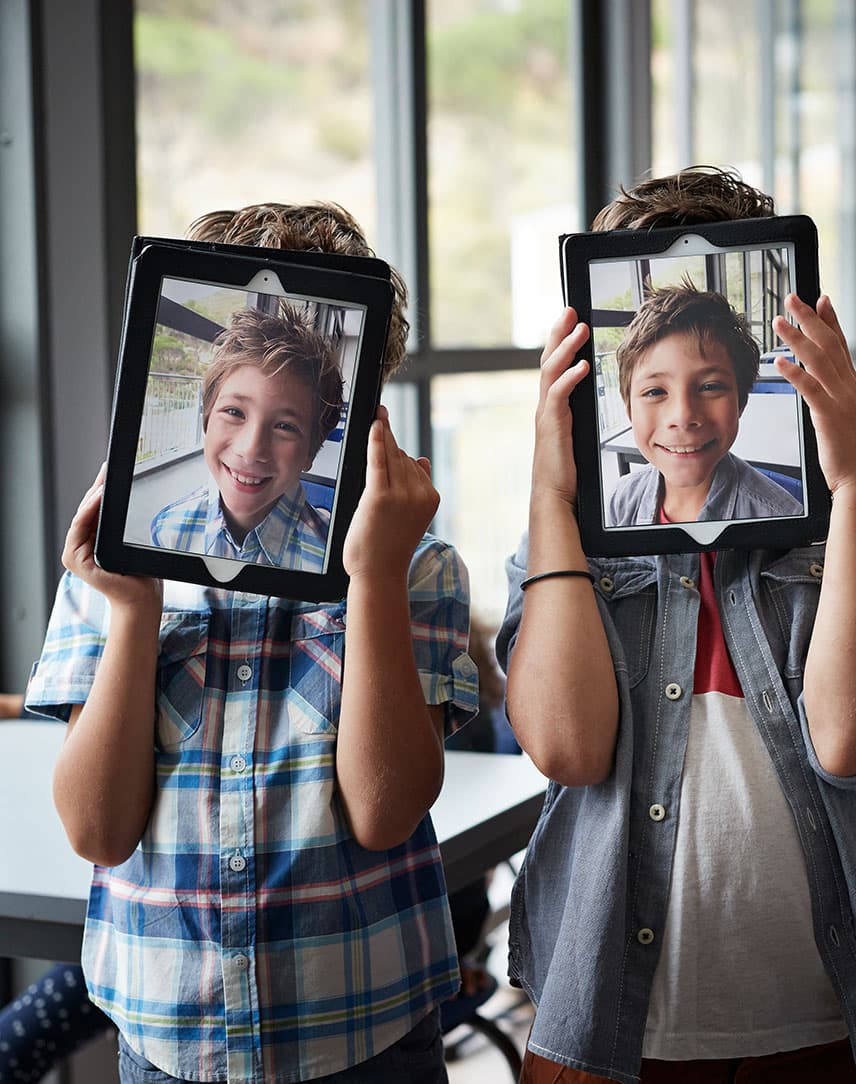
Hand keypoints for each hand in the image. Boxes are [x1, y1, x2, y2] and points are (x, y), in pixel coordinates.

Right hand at [63, 464, 162, 611]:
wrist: (141, 599)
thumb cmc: (140, 572)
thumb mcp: (131, 540)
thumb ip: (123, 522)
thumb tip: (128, 494)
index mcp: (92, 539)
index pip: (95, 508)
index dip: (101, 488)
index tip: (110, 468)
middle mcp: (80, 545)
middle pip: (87, 509)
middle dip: (97, 487)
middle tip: (107, 467)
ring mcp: (74, 553)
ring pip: (82, 516)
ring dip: (93, 496)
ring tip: (105, 478)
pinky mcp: (75, 560)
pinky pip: (80, 529)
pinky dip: (88, 512)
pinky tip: (98, 497)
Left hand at [343, 406, 438, 580]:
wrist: (378, 574)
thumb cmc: (389, 546)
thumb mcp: (413, 516)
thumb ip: (418, 487)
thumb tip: (421, 458)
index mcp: (431, 498)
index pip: (414, 465)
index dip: (398, 451)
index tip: (389, 423)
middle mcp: (419, 494)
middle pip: (403, 457)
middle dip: (390, 440)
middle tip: (381, 412)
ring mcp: (401, 495)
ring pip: (392, 457)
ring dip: (383, 440)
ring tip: (377, 419)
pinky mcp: (379, 496)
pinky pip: (379, 461)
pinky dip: (377, 440)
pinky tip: (375, 425)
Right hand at [532, 307, 590, 505]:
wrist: (553, 495)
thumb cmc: (566, 471)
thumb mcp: (575, 435)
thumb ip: (580, 416)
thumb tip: (593, 402)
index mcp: (552, 406)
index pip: (554, 366)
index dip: (561, 342)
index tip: (571, 321)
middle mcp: (545, 406)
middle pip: (548, 360)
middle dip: (558, 333)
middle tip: (569, 311)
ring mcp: (546, 414)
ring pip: (551, 371)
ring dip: (566, 348)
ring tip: (579, 329)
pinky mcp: (551, 425)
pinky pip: (558, 395)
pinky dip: (569, 377)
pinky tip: (581, 365)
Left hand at [772, 294, 855, 495]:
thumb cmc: (852, 449)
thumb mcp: (847, 413)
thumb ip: (838, 392)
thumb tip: (826, 379)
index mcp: (854, 384)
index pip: (841, 344)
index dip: (831, 320)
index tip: (820, 299)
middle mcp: (850, 386)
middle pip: (829, 344)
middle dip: (809, 319)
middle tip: (791, 299)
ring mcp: (842, 399)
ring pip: (819, 360)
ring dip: (796, 338)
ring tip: (779, 322)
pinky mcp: (829, 416)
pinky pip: (810, 389)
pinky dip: (795, 373)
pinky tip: (780, 362)